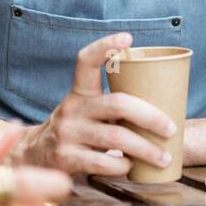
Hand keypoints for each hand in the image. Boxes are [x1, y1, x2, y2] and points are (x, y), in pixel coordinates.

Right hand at [15, 33, 178, 175]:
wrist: (34, 157)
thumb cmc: (76, 131)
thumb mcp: (85, 111)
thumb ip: (112, 107)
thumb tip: (163, 108)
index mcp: (79, 92)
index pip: (86, 60)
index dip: (105, 45)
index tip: (128, 38)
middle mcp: (72, 108)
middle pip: (118, 103)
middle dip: (151, 117)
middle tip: (171, 129)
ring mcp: (67, 132)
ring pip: (115, 137)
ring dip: (146, 149)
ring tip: (164, 158)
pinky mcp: (66, 157)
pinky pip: (103, 161)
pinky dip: (123, 166)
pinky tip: (131, 167)